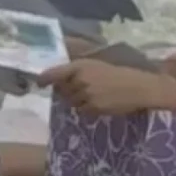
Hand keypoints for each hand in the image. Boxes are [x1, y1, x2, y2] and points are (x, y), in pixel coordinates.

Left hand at [37, 59, 175, 114]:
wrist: (137, 87)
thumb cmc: (117, 73)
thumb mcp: (96, 65)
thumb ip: (77, 70)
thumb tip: (58, 79)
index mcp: (80, 66)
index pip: (54, 73)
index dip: (44, 79)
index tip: (39, 82)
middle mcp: (80, 80)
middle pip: (61, 90)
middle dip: (65, 90)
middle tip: (79, 88)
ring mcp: (86, 95)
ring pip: (70, 102)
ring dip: (76, 100)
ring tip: (91, 95)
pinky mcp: (93, 108)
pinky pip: (81, 111)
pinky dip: (86, 108)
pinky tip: (97, 102)